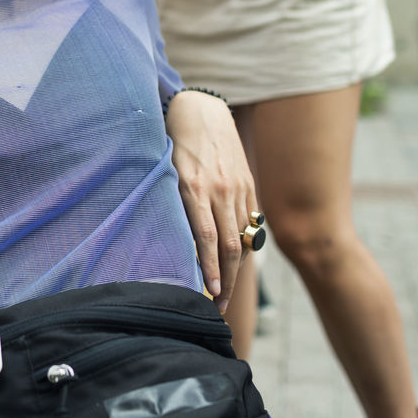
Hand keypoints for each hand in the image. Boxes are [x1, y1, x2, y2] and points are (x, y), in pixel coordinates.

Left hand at [164, 90, 257, 313]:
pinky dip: (245, 245)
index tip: (211, 293)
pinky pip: (250, 221)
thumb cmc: (174, 142)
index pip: (207, 237)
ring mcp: (237, 187)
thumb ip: (174, 204)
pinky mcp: (247, 184)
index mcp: (195, 187)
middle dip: (227, 281)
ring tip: (226, 294)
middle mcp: (220, 189)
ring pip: (243, 237)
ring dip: (236, 270)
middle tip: (220, 308)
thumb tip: (177, 244)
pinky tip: (237, 263)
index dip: (210, 268)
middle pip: (230, 245)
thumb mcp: (167, 171)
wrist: (202, 109)